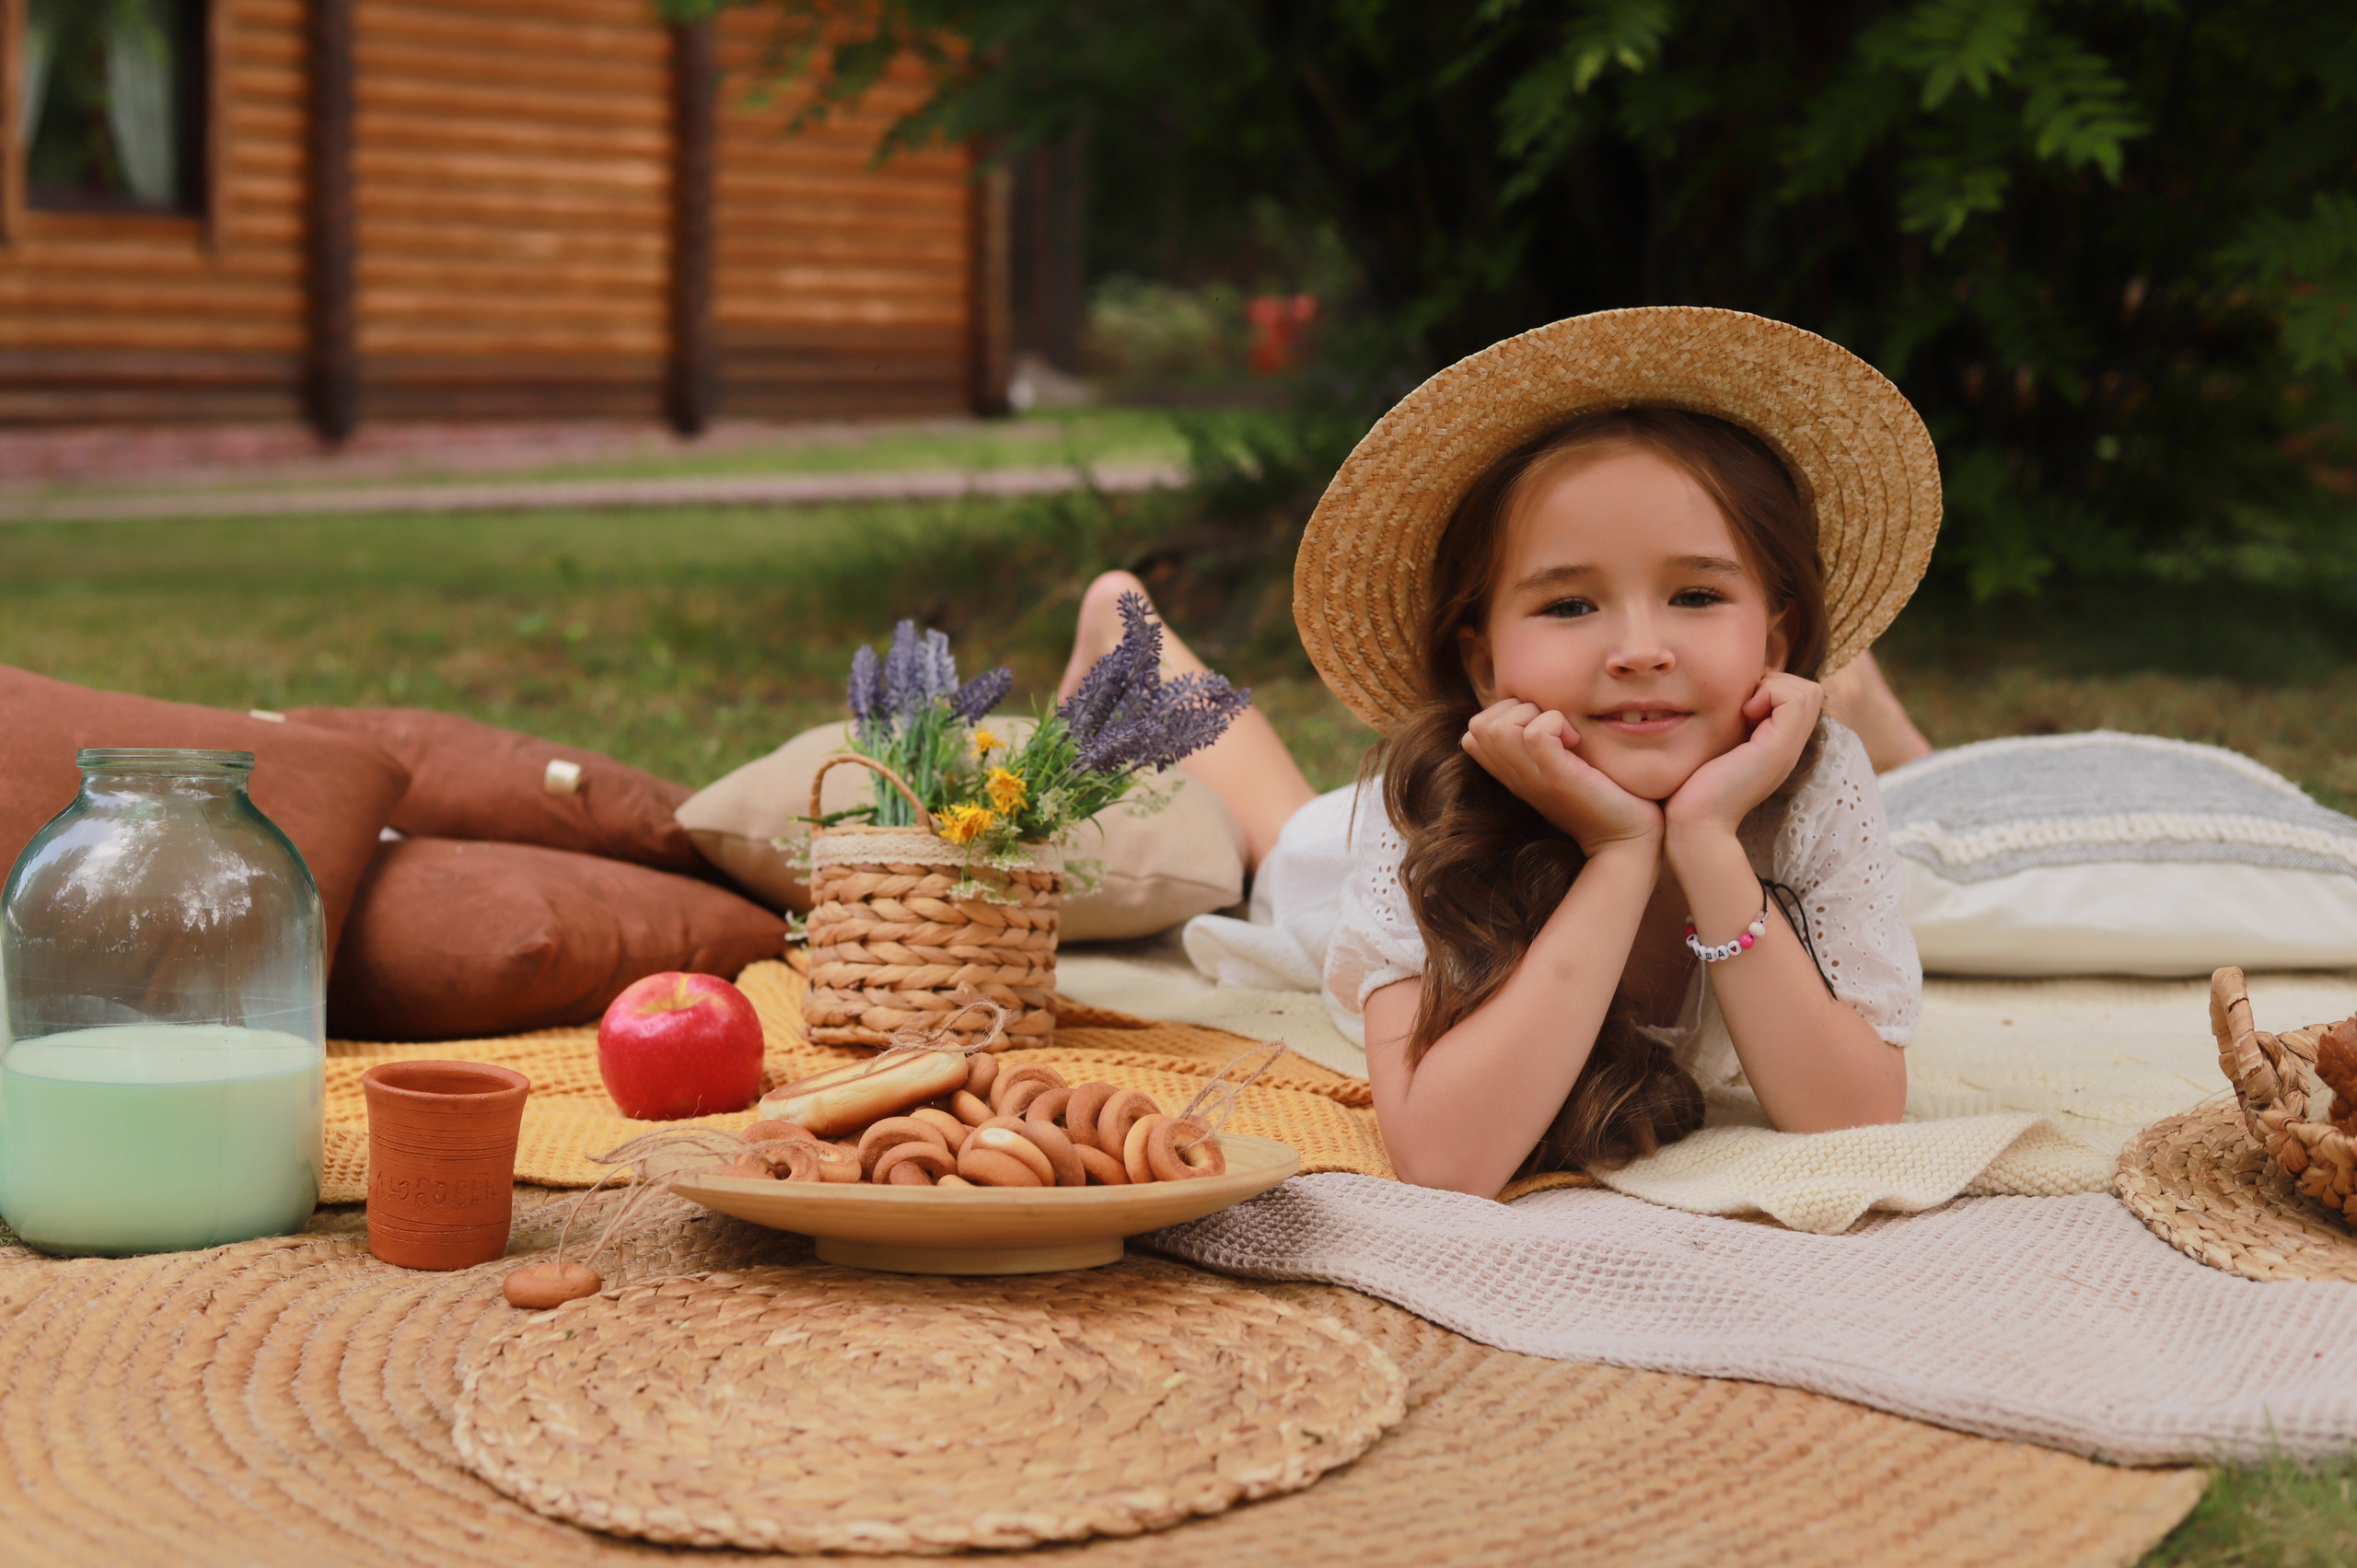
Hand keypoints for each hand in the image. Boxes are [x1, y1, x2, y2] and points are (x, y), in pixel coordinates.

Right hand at [1462, 700, 1662, 855]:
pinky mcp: (1557, 778)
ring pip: (1498, 726)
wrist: (1625, 840)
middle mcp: (1515, 777)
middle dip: (1516, 709)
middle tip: (1553, 728)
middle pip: (1479, 725)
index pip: (1473, 732)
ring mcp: (1532, 779)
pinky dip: (1555, 723)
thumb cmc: (1602, 797)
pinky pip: (1535, 734)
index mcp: (1512, 773)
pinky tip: (1575, 741)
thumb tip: (1542, 706)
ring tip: (1566, 735)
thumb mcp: (1562, 767)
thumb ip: (1544, 743)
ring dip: (1535, 715)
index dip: (1504, 713)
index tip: (1541, 727)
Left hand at [1665, 672, 1821, 835]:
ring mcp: (1788, 749)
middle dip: (1776, 682)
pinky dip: (1770, 694)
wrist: (1695, 823)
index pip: (1800, 696)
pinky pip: (1794, 699)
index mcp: (1777, 745)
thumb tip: (1732, 696)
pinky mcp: (1778, 749)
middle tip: (1744, 704)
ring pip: (1807, 691)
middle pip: (1809, 690)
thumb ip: (1732, 724)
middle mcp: (1789, 747)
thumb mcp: (1718, 745)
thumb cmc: (1693, 788)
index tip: (1741, 705)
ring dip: (1773, 687)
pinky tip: (1744, 715)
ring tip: (1744, 710)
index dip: (1772, 686)